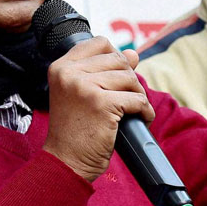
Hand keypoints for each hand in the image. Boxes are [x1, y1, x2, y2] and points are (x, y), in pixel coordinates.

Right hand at [43, 36, 154, 181]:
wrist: (65, 162)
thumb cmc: (73, 129)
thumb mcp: (82, 93)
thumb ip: (104, 70)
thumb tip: (134, 53)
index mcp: (61, 67)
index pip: (98, 43)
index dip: (114, 55)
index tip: (117, 75)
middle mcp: (70, 73)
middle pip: (118, 59)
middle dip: (129, 78)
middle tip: (128, 97)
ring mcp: (84, 86)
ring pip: (129, 77)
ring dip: (138, 94)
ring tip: (134, 109)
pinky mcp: (102, 104)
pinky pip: (137, 99)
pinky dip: (145, 110)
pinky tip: (142, 119)